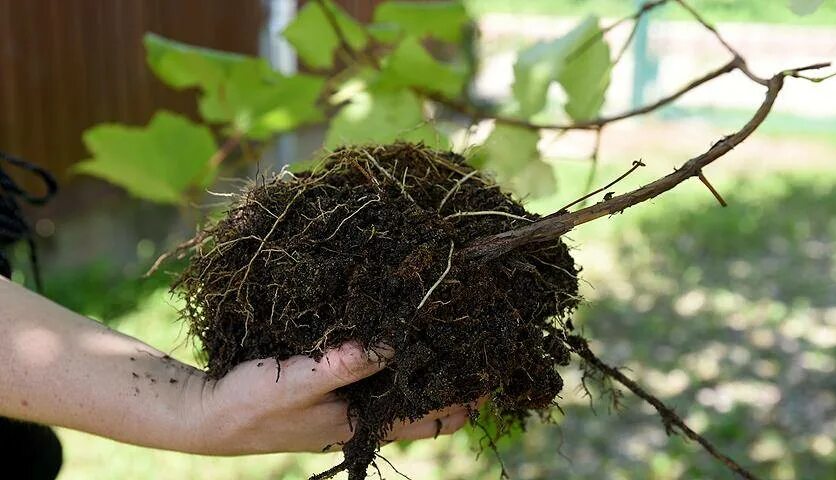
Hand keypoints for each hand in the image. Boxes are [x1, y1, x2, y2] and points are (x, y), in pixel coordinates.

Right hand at [184, 342, 470, 454]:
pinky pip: (380, 363)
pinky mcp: (334, 379)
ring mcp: (351, 397)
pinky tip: (404, 318)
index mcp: (365, 423)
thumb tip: (397, 343)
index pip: (436, 415)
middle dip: (458, 370)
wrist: (207, 414)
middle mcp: (366, 413)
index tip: (496, 361)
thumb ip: (345, 366)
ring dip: (430, 355)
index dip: (469, 393)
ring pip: (407, 377)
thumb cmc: (249, 405)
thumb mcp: (298, 384)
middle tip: (487, 330)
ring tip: (456, 317)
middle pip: (429, 395)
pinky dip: (399, 346)